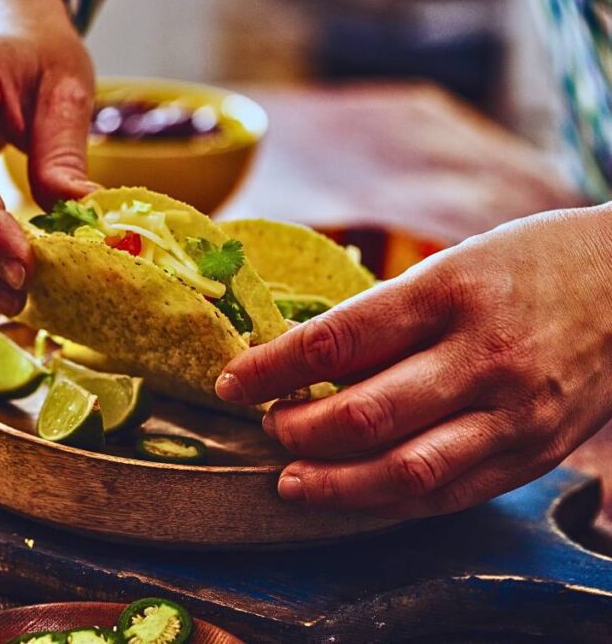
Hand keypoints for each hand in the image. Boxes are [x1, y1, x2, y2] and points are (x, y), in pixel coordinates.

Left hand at [216, 206, 611, 517]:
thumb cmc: (529, 265)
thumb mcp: (452, 265)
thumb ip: (384, 318)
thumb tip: (304, 362)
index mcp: (450, 291)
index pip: (336, 340)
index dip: (271, 369)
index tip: (233, 382)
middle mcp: (484, 355)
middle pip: (363, 415)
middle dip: (297, 429)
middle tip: (268, 424)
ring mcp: (514, 413)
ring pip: (403, 471)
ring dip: (332, 484)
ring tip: (291, 478)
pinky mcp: (534, 454)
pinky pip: (448, 495)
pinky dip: (387, 502)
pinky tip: (350, 495)